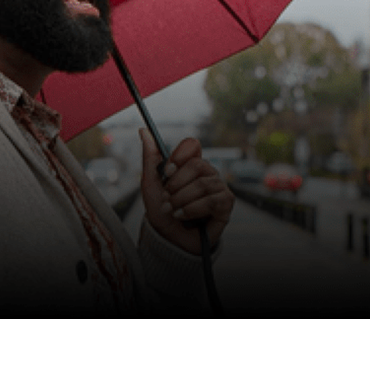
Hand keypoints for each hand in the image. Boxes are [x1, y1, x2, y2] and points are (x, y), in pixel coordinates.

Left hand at [139, 133, 232, 255]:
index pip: (192, 145)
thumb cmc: (162, 211)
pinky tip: (183, 216)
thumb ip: (150, 158)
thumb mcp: (151, 185)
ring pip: (203, 184)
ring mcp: (218, 188)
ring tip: (173, 210)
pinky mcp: (226, 204)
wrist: (169, 238)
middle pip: (198, 164)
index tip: (166, 172)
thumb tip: (143, 131)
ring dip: (182, 199)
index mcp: (190, 165)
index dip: (179, 156)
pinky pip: (212, 200)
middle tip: (167, 197)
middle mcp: (207, 173)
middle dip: (177, 184)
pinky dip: (192, 209)